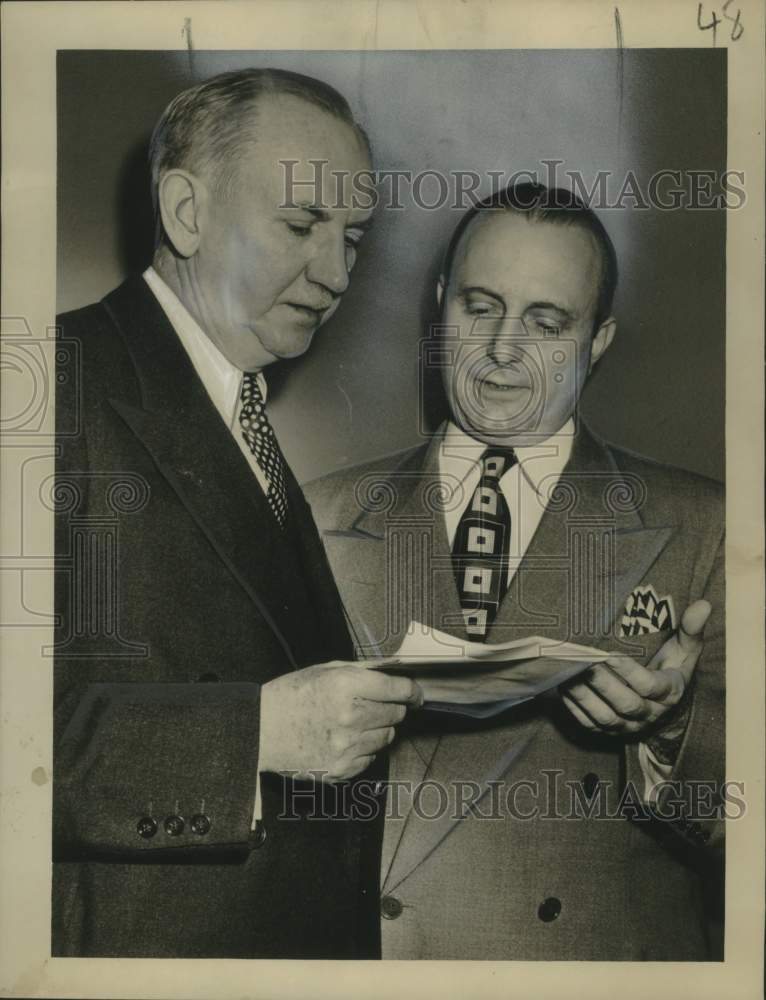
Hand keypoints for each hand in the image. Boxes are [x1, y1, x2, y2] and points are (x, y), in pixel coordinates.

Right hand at [259, 661, 422, 780]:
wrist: (260, 731)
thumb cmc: (290, 697)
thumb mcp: (323, 671)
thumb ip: (359, 672)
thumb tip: (389, 675)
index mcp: (347, 686)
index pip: (399, 689)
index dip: (412, 691)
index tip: (416, 694)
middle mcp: (351, 716)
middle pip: (396, 714)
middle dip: (392, 708)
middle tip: (375, 706)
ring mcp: (347, 746)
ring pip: (387, 737)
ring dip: (378, 729)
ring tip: (353, 723)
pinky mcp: (342, 768)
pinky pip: (371, 757)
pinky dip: (364, 749)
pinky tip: (343, 740)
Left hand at [560, 600, 710, 736]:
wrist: (664, 707)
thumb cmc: (671, 668)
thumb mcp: (685, 650)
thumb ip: (691, 629)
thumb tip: (703, 605)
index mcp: (669, 693)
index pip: (650, 687)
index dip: (630, 673)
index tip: (610, 655)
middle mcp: (649, 714)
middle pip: (625, 704)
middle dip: (602, 684)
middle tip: (583, 662)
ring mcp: (627, 726)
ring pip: (604, 717)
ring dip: (583, 696)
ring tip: (567, 672)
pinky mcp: (608, 731)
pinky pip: (589, 724)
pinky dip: (573, 707)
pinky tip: (562, 686)